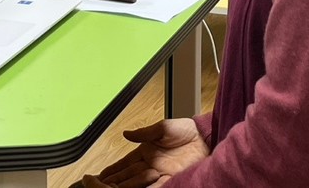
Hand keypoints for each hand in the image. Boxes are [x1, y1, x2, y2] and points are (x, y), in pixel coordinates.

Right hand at [80, 118, 209, 187]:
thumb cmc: (188, 130)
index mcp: (147, 151)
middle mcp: (152, 164)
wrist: (207, 137)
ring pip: (139, 183)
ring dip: (126, 186)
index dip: (114, 169)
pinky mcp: (173, 180)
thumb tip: (125, 133)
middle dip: (115, 181)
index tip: (101, 175)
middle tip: (101, 185)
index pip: (125, 163)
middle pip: (129, 176)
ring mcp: (161, 174)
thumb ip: (143, 132)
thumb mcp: (162, 127)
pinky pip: (156, 187)